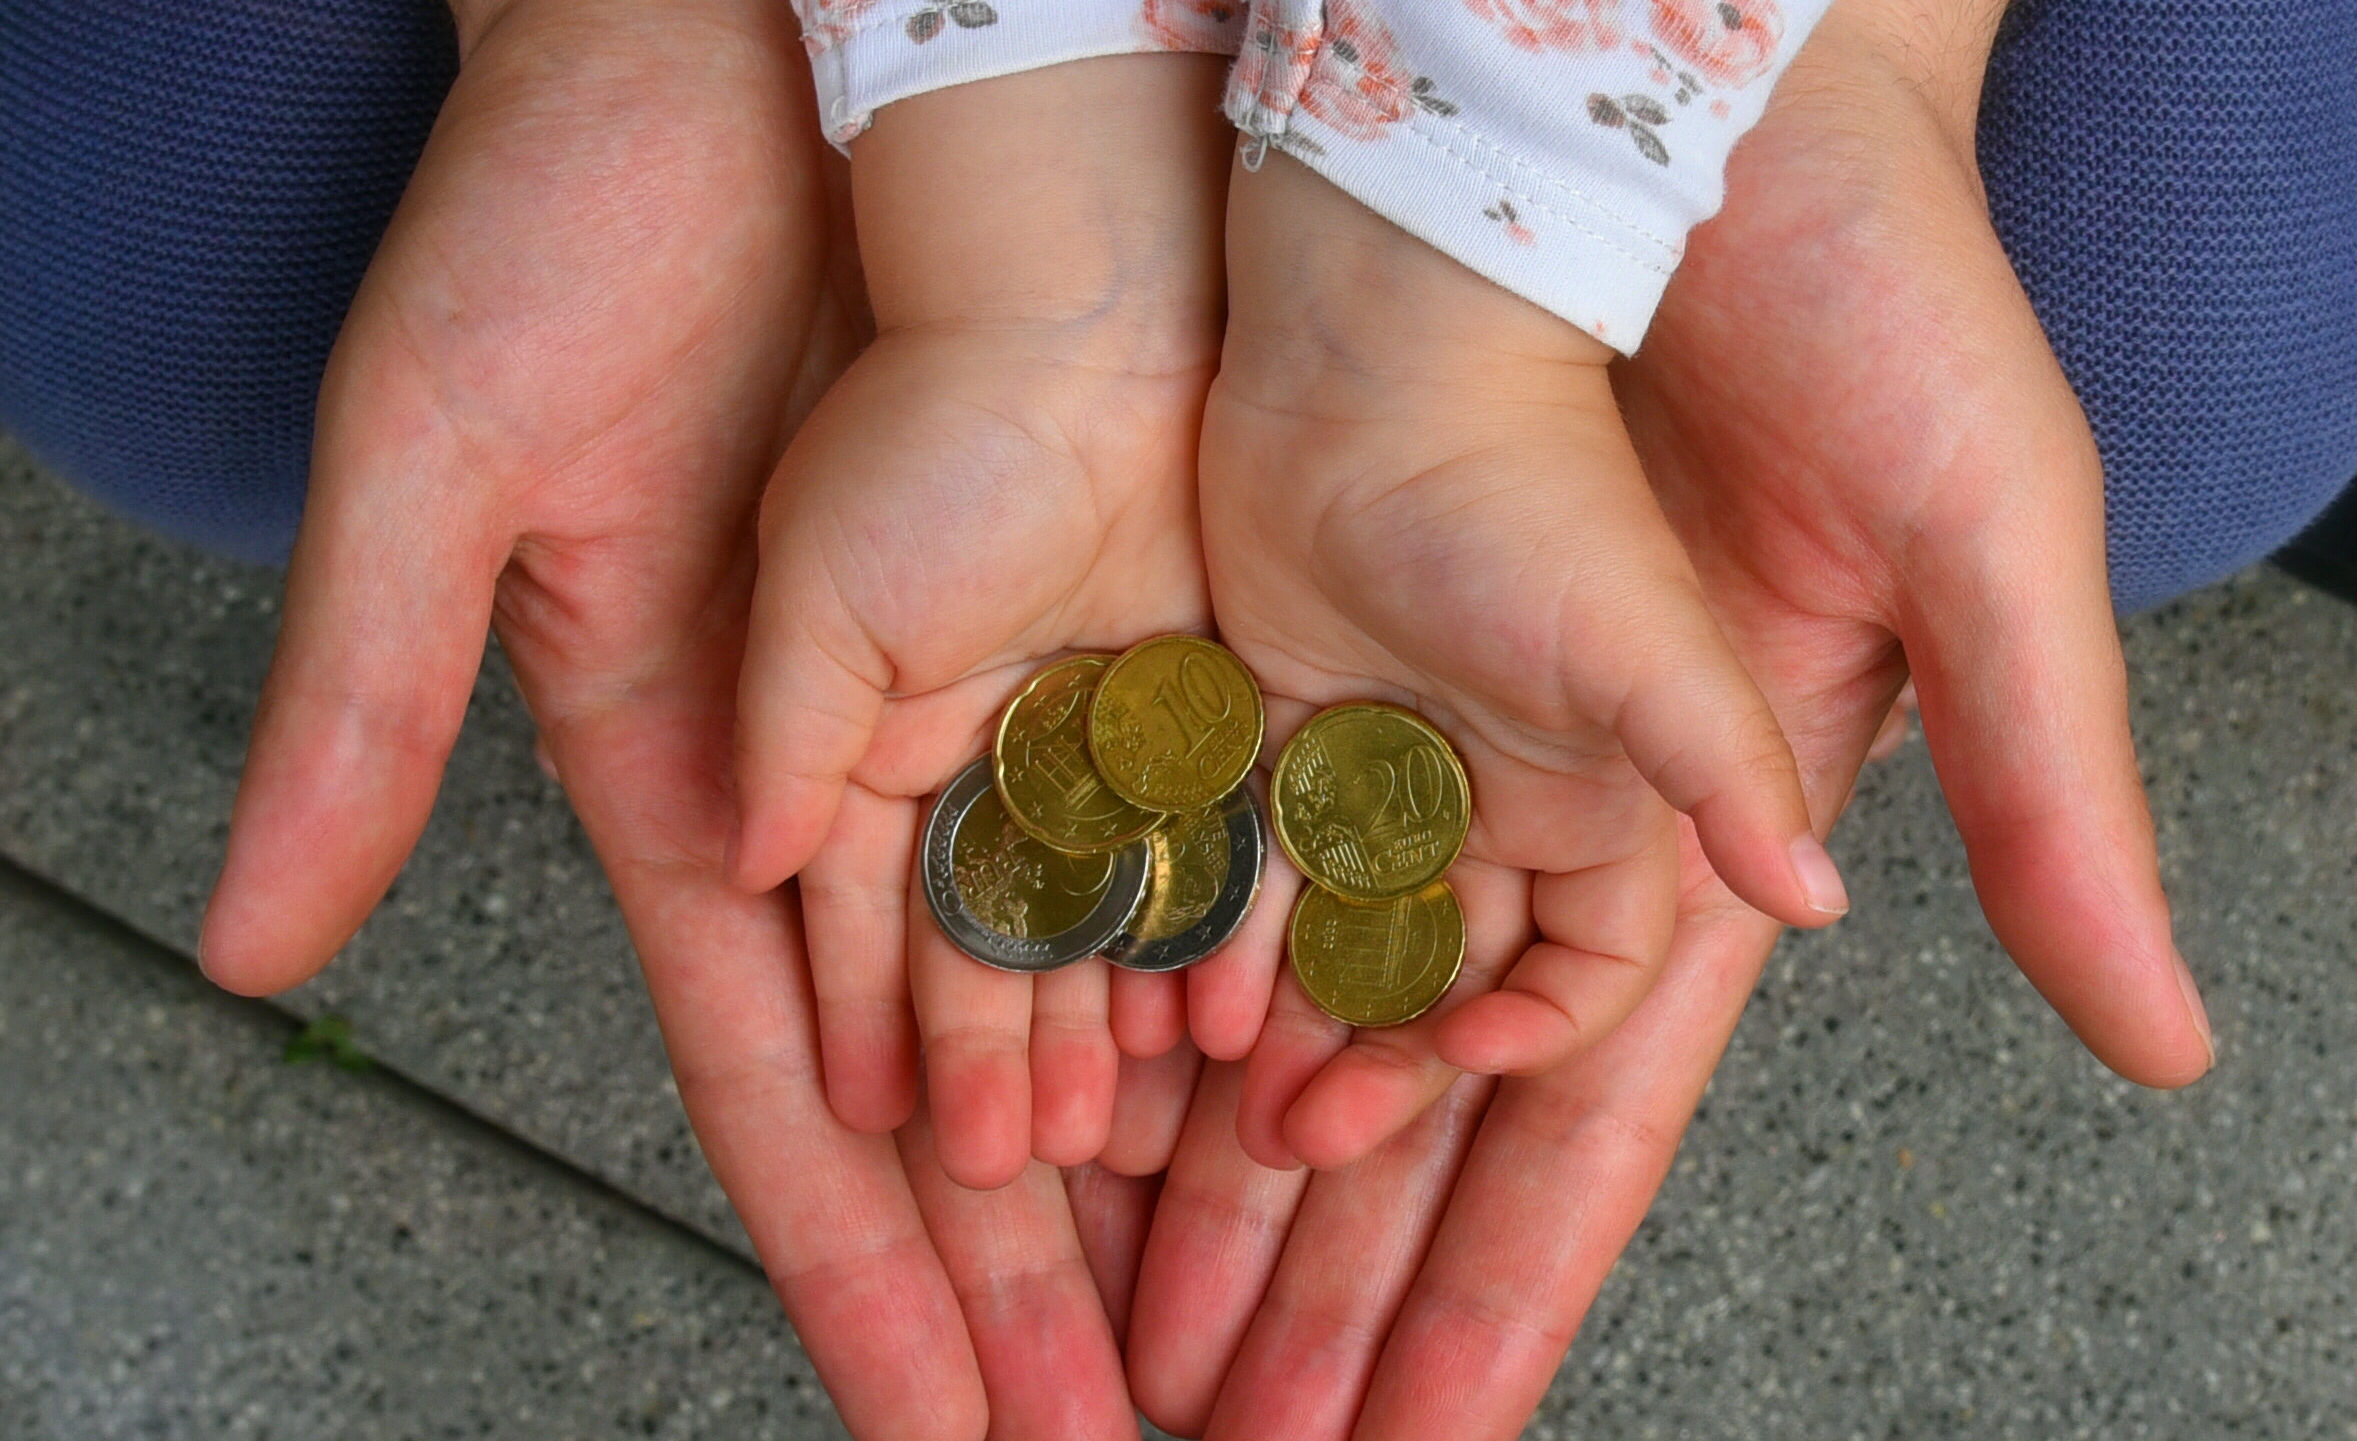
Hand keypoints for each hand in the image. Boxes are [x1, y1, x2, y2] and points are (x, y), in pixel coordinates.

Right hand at [196, 2, 1136, 1430]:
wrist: (761, 45)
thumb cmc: (568, 217)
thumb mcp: (441, 459)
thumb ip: (365, 701)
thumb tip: (256, 949)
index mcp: (687, 784)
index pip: (782, 1090)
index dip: (856, 1268)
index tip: (929, 1429)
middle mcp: (847, 778)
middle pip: (950, 1086)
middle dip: (1012, 1275)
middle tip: (1094, 1440)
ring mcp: (987, 704)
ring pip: (1077, 983)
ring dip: (1135, 1162)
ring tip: (1197, 1320)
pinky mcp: (1099, 620)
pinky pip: (1175, 822)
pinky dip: (1217, 958)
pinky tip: (1272, 1085)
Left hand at [1122, 0, 2211, 1429]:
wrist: (1635, 95)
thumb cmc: (1861, 287)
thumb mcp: (1982, 534)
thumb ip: (2041, 784)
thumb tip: (2143, 1040)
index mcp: (1690, 821)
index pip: (1587, 1114)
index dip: (1506, 1282)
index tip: (1428, 1438)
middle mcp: (1535, 799)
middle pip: (1408, 1099)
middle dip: (1335, 1275)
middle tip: (1240, 1432)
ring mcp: (1393, 726)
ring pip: (1275, 993)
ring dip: (1213, 1163)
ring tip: (1140, 1325)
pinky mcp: (1279, 645)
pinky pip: (1195, 846)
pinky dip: (1141, 972)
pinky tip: (1081, 1100)